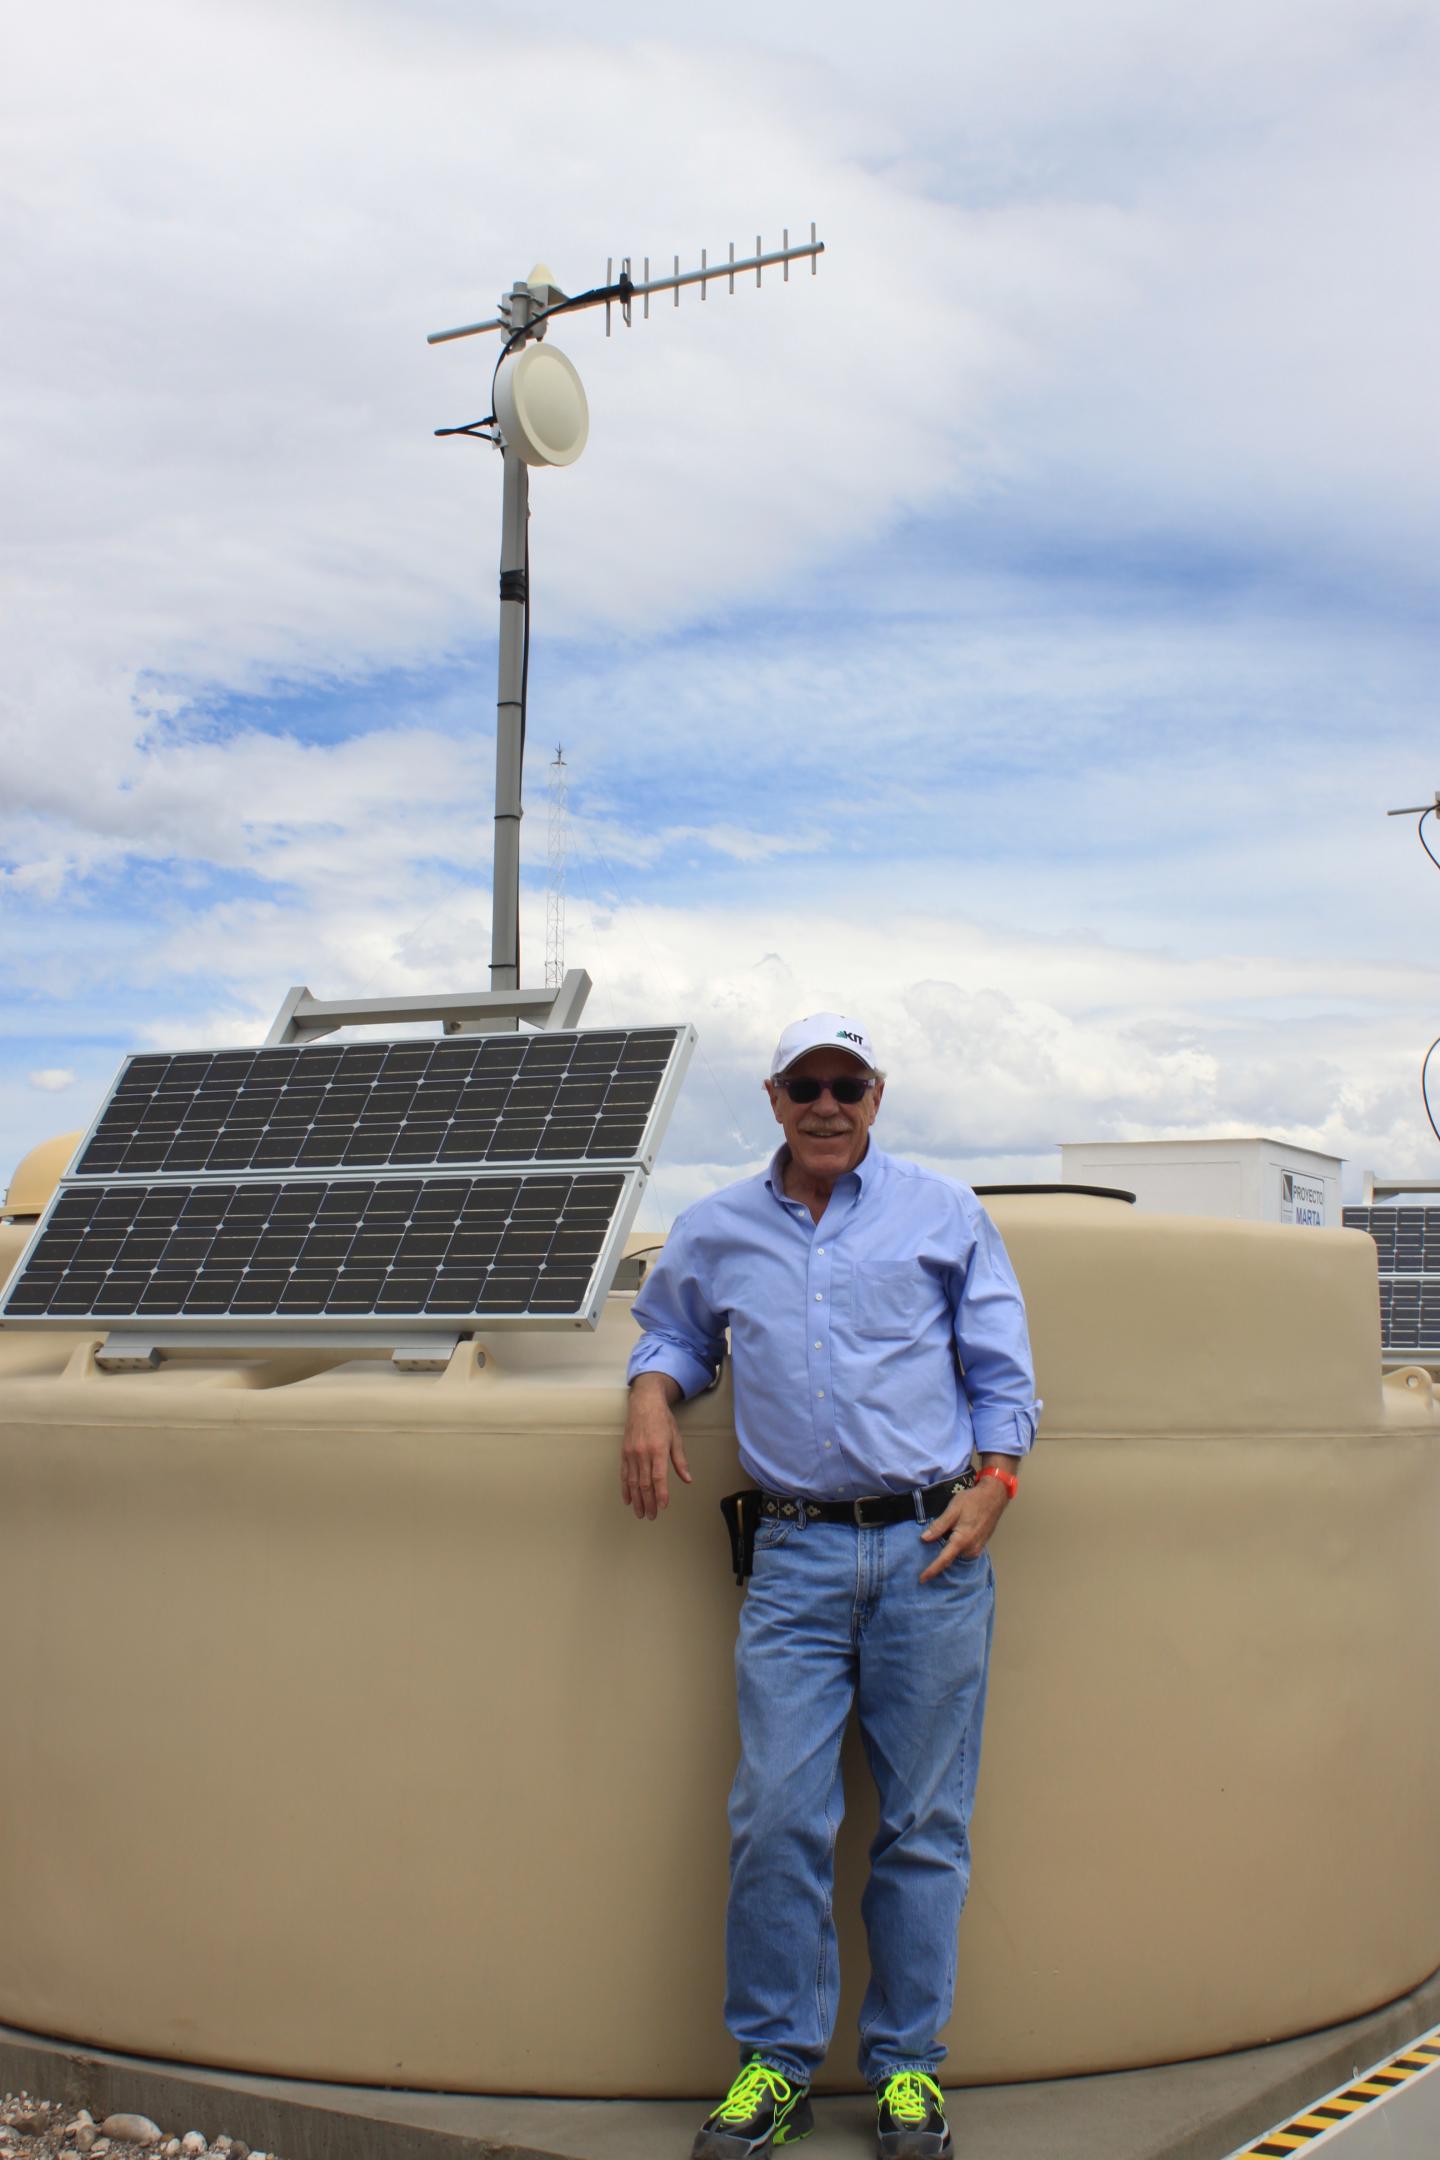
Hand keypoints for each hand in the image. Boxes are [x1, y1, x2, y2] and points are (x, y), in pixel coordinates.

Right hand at [620, 1374, 691, 1520]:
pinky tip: (628, 1499)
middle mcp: (643, 1453)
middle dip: (648, 1502)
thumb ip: (680, 1461)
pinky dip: (625, 1488)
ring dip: (636, 1499)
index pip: (658, 1476)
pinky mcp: (624, 1453)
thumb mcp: (676, 1438)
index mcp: (658, 1449)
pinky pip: (624, 1474)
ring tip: (639, 1513)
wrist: (644, 1403)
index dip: (660, 1493)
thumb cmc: (662, 1419)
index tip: (663, 1506)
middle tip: (651, 1516)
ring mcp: (631, 1454)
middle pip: (644, 1483)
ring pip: (632, 1482)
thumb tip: (687, 1479)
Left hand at [917, 1474, 1009, 1583]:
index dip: (932, 1570)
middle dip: (938, 1555)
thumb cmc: (972, 1501)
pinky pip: (963, 1551)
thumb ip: (939, 1526)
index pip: (944, 1560)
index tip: (922, 1579)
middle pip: (950, 1558)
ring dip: (948, 1549)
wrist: (993, 1497)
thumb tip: (924, 1539)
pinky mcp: (979, 1546)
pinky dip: (955, 1546)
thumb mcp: (952, 1510)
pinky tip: (952, 1535)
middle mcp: (970, 1549)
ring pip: (956, 1554)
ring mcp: (977, 1549)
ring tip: (941, 1536)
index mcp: (962, 1541)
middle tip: (926, 1548)